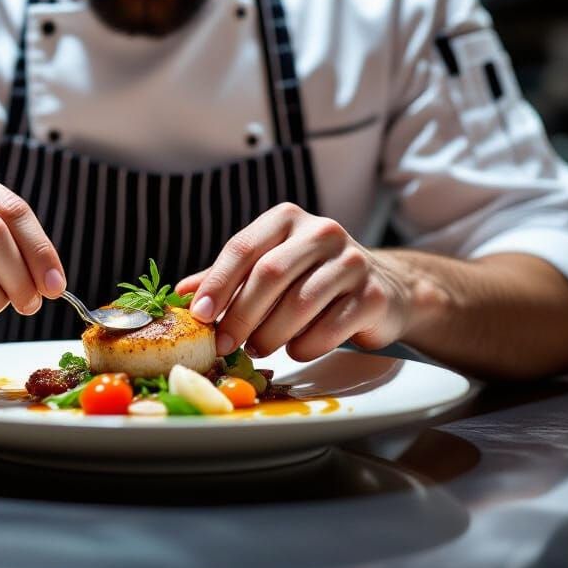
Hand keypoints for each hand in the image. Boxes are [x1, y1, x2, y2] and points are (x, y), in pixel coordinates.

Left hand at [177, 203, 411, 360]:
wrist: (384, 290)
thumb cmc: (313, 279)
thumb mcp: (270, 269)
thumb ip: (229, 279)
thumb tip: (182, 294)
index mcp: (287, 219)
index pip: (243, 247)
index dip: (217, 282)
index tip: (198, 316)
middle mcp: (321, 231)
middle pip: (270, 274)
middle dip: (241, 315)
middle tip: (224, 345)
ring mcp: (352, 261)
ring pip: (299, 303)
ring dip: (271, 334)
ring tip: (259, 348)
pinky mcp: (373, 294)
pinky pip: (330, 327)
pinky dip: (305, 345)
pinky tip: (297, 349)